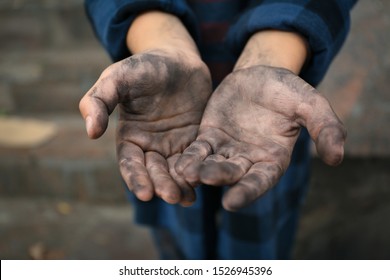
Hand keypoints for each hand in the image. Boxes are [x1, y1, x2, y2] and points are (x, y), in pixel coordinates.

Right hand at [79, 49, 211, 204]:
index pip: (130, 164)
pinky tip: (204, 183)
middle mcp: (151, 146)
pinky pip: (196, 159)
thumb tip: (91, 133)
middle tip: (172, 197)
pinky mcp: (195, 139)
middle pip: (155, 172)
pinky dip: (198, 172)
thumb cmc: (143, 66)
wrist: (177, 57)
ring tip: (187, 197)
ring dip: (180, 185)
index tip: (144, 194)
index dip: (136, 179)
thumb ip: (99, 101)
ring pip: (176, 171)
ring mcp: (174, 144)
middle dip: (162, 185)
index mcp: (130, 137)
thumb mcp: (117, 78)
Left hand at [175, 65, 345, 210]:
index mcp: (273, 159)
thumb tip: (338, 158)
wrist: (262, 74)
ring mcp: (227, 150)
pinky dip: (190, 157)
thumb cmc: (288, 90)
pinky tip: (179, 164)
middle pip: (233, 174)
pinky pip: (198, 150)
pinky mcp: (209, 137)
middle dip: (219, 177)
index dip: (248, 191)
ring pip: (211, 164)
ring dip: (199, 171)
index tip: (232, 202)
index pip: (260, 181)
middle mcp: (248, 160)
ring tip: (187, 174)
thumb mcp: (311, 104)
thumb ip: (325, 128)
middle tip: (206, 180)